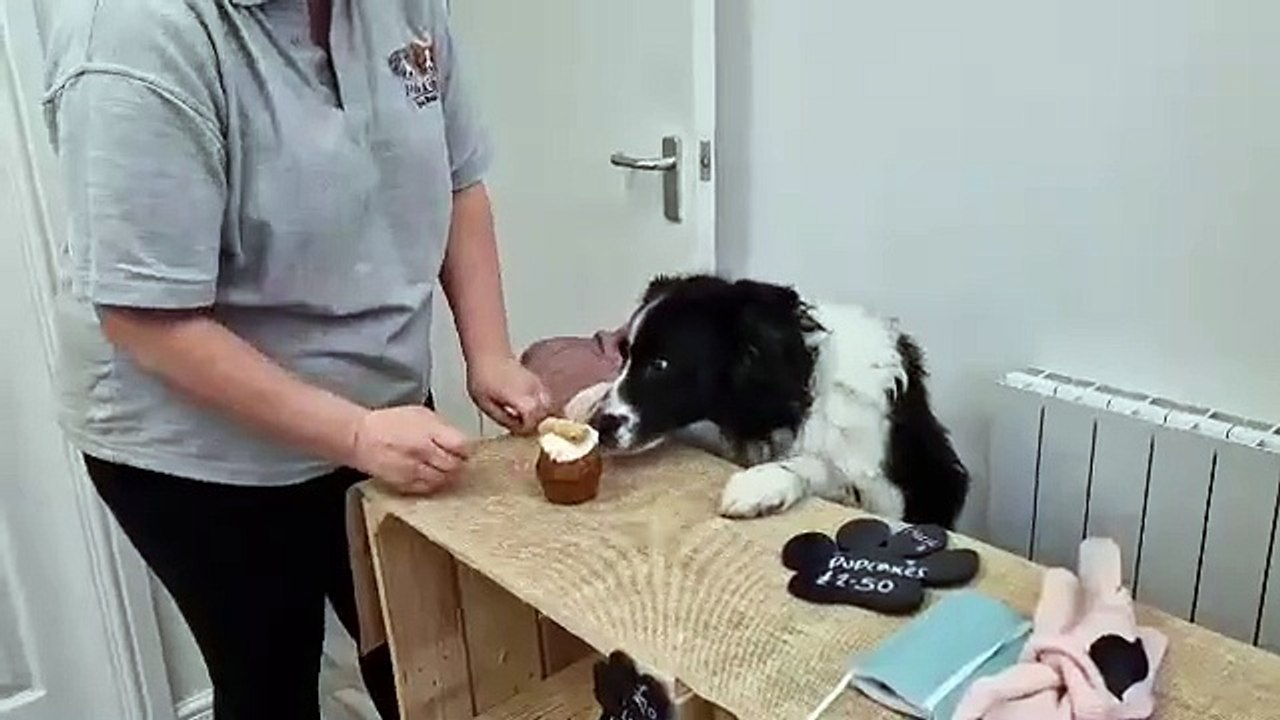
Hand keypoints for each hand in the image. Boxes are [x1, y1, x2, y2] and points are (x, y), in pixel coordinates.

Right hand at [350, 406, 471, 494]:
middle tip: (455, 460)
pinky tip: (429, 475)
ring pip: (444, 480)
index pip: (462, 446)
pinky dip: (433, 484)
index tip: (463, 449)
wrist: (361, 438)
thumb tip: (460, 441)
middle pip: (455, 465)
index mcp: (429, 431)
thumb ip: (443, 428)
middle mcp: (423, 451)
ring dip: (447, 475)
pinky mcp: (405, 484)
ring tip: (442, 467)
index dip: (466, 449)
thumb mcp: (421, 414)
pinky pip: (429, 489)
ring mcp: (414, 470)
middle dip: (458, 463)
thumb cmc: (389, 423)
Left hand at [467, 354, 550, 433]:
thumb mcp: (486, 404)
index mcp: (521, 400)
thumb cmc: (483, 376)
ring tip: (530, 421)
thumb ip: (503, 419)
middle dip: (538, 424)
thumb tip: (515, 429)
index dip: (527, 430)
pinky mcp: (537, 380)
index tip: (519, 432)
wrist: (488, 353)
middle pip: (546, 415)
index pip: (533, 422)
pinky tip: (531, 410)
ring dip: (542, 415)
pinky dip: (542, 406)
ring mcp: (538, 385)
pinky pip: (546, 398)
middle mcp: (534, 392)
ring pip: (549, 406)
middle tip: (527, 429)